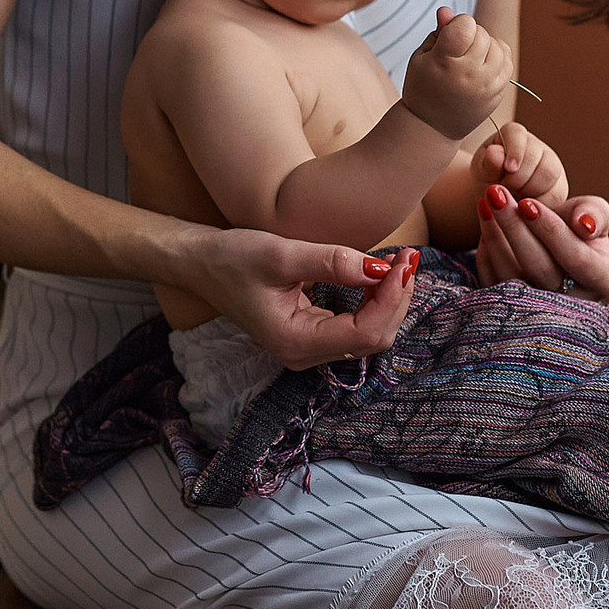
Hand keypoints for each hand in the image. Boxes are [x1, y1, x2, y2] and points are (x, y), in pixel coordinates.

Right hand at [191, 226, 419, 370]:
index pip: (365, 332)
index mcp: (295, 342)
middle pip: (374, 339)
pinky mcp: (310, 334)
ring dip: (389, 300)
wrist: (200, 263)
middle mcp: (303, 354)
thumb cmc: (233, 258)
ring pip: (369, 335)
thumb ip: (333, 262)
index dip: (392, 298)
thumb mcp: (281, 254)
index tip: (402, 262)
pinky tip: (380, 275)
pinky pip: (356, 326)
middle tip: (408, 258)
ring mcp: (307, 348)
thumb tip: (382, 269)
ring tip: (397, 263)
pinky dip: (375, 301)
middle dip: (397, 299)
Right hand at [402, 7, 513, 139]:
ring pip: (498, 46)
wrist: (432, 128)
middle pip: (482, 34)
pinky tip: (482, 62)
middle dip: (470, 33)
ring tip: (470, 54)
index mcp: (445, 64)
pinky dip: (497, 56)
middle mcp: (469, 75)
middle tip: (456, 47)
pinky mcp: (497, 93)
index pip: (465, 25)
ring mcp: (486, 86)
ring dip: (485, 44)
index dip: (457, 23)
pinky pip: (507, 62)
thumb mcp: (421, 58)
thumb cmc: (423, 88)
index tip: (448, 34)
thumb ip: (437, 32)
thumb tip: (447, 10)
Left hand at [469, 122, 567, 206]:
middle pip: (539, 159)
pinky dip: (538, 203)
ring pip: (551, 178)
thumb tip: (494, 152)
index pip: (518, 136)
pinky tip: (522, 205)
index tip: (509, 168)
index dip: (516, 152)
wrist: (493, 196)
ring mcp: (551, 166)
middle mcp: (538, 147)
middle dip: (520, 179)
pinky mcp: (558, 186)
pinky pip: (556, 195)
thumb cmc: (486, 178)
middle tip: (504, 190)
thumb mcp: (482, 170)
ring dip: (529, 192)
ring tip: (511, 197)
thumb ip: (488, 162)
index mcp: (514, 135)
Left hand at [476, 190, 608, 298]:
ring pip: (510, 275)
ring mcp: (538, 308)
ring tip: (487, 200)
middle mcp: (571, 301)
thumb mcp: (594, 213)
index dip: (551, 230)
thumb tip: (584, 224)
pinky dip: (485, 248)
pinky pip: (492, 279)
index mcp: (601, 280)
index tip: (527, 203)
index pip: (576, 258)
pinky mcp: (510, 306)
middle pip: (538, 267)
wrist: (552, 240)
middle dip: (515, 227)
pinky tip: (485, 218)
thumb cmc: (577, 225)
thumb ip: (595, 213)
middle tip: (496, 194)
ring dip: (495, 234)